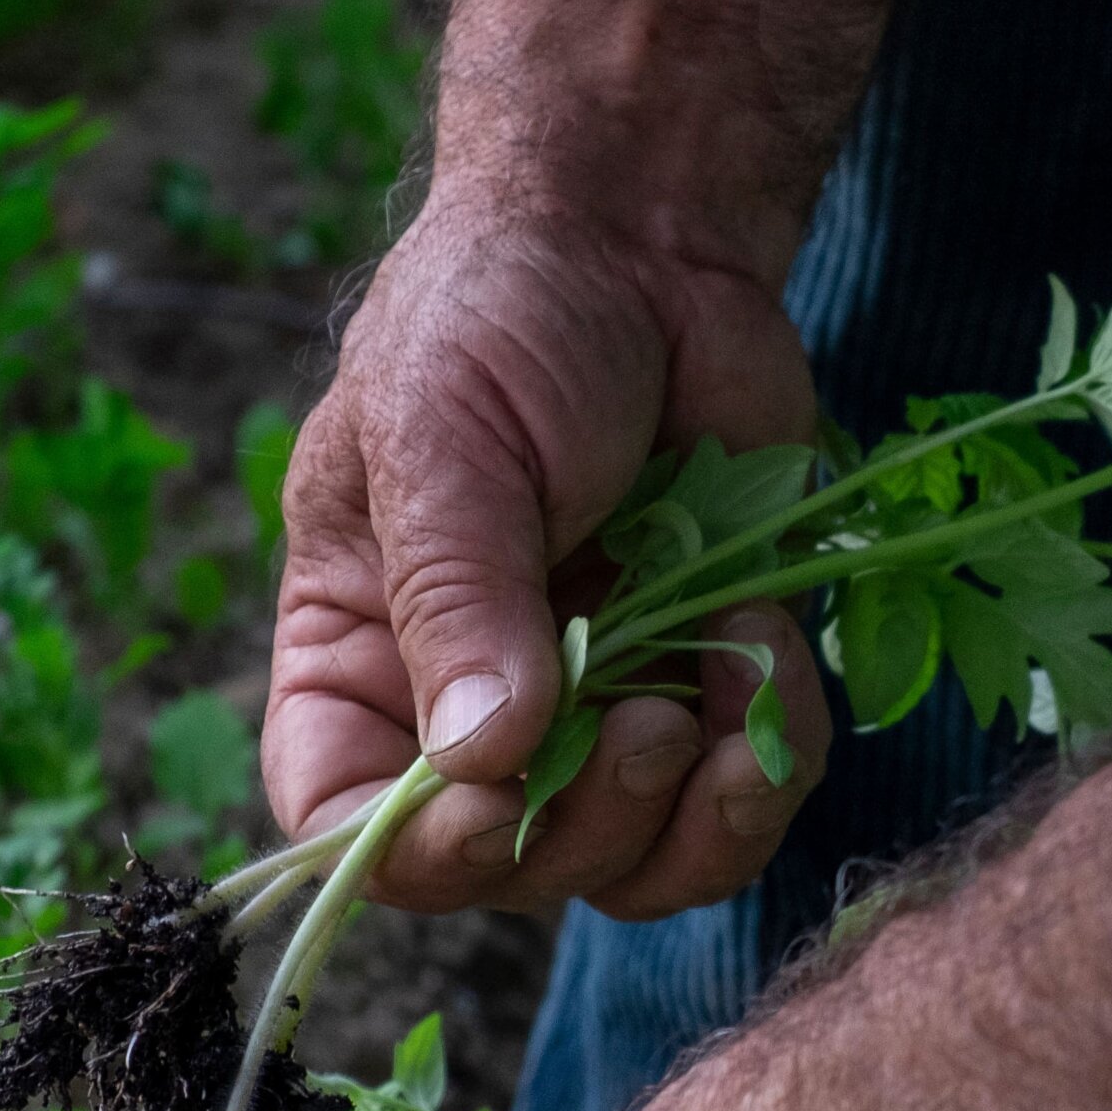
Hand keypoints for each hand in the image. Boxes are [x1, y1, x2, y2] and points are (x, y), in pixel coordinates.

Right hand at [262, 195, 832, 917]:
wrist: (649, 245)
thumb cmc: (502, 317)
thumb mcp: (444, 438)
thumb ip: (457, 596)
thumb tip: (482, 755)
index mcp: (357, 654)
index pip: (340, 818)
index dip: (410, 848)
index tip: (494, 799)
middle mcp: (465, 709)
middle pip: (503, 866)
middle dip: (585, 823)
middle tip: (651, 718)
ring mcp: (591, 710)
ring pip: (631, 864)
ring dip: (692, 818)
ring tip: (727, 687)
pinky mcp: (703, 689)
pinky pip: (737, 799)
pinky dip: (770, 756)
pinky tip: (771, 651)